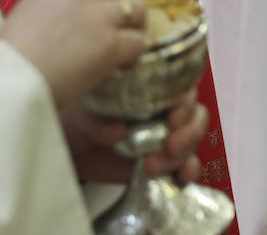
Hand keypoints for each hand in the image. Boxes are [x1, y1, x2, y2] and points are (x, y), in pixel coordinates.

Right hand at [0, 0, 147, 107]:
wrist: (5, 83)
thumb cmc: (7, 60)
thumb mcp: (28, 16)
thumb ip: (56, 10)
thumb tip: (77, 24)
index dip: (102, 1)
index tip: (97, 22)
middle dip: (126, 5)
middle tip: (121, 30)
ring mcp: (98, 15)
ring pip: (138, 9)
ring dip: (135, 27)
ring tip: (124, 49)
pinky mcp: (110, 43)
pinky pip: (139, 42)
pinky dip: (134, 55)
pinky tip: (120, 68)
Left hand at [60, 94, 207, 184]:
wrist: (71, 149)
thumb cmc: (79, 118)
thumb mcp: (84, 114)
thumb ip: (99, 120)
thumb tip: (118, 130)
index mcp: (152, 87)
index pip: (182, 89)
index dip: (183, 104)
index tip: (172, 119)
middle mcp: (166, 109)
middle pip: (195, 116)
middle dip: (187, 133)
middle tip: (169, 146)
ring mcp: (168, 136)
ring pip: (192, 141)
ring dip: (182, 155)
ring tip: (153, 167)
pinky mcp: (165, 162)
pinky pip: (186, 165)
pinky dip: (189, 171)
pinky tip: (182, 177)